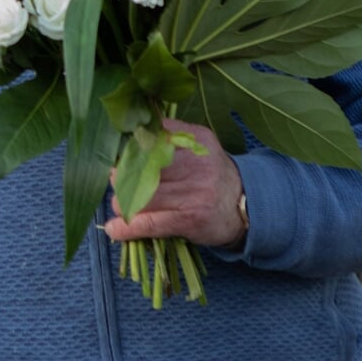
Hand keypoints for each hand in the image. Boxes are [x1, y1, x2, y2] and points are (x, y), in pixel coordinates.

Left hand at [102, 118, 245, 248]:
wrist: (246, 206)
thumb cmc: (212, 173)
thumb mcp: (200, 144)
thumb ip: (170, 133)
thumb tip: (132, 131)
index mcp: (195, 140)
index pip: (153, 136)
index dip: (130, 147)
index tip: (120, 155)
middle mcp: (195, 164)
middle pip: (143, 166)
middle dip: (122, 176)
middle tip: (118, 180)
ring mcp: (192, 193)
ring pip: (141, 195)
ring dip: (122, 202)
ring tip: (121, 204)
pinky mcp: (188, 220)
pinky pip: (149, 223)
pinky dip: (127, 228)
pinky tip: (116, 229)